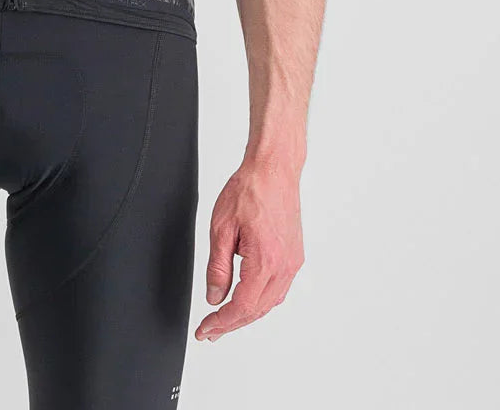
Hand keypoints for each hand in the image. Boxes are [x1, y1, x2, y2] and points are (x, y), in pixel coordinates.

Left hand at [195, 157, 303, 340]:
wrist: (273, 169)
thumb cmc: (249, 190)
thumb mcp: (221, 228)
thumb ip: (218, 267)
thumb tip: (214, 297)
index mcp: (265, 261)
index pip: (241, 307)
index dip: (221, 323)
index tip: (205, 330)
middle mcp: (284, 267)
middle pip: (256, 310)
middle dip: (231, 324)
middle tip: (210, 331)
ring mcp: (292, 262)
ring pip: (269, 302)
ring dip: (247, 314)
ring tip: (225, 319)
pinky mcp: (294, 256)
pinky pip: (278, 289)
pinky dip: (260, 300)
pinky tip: (247, 299)